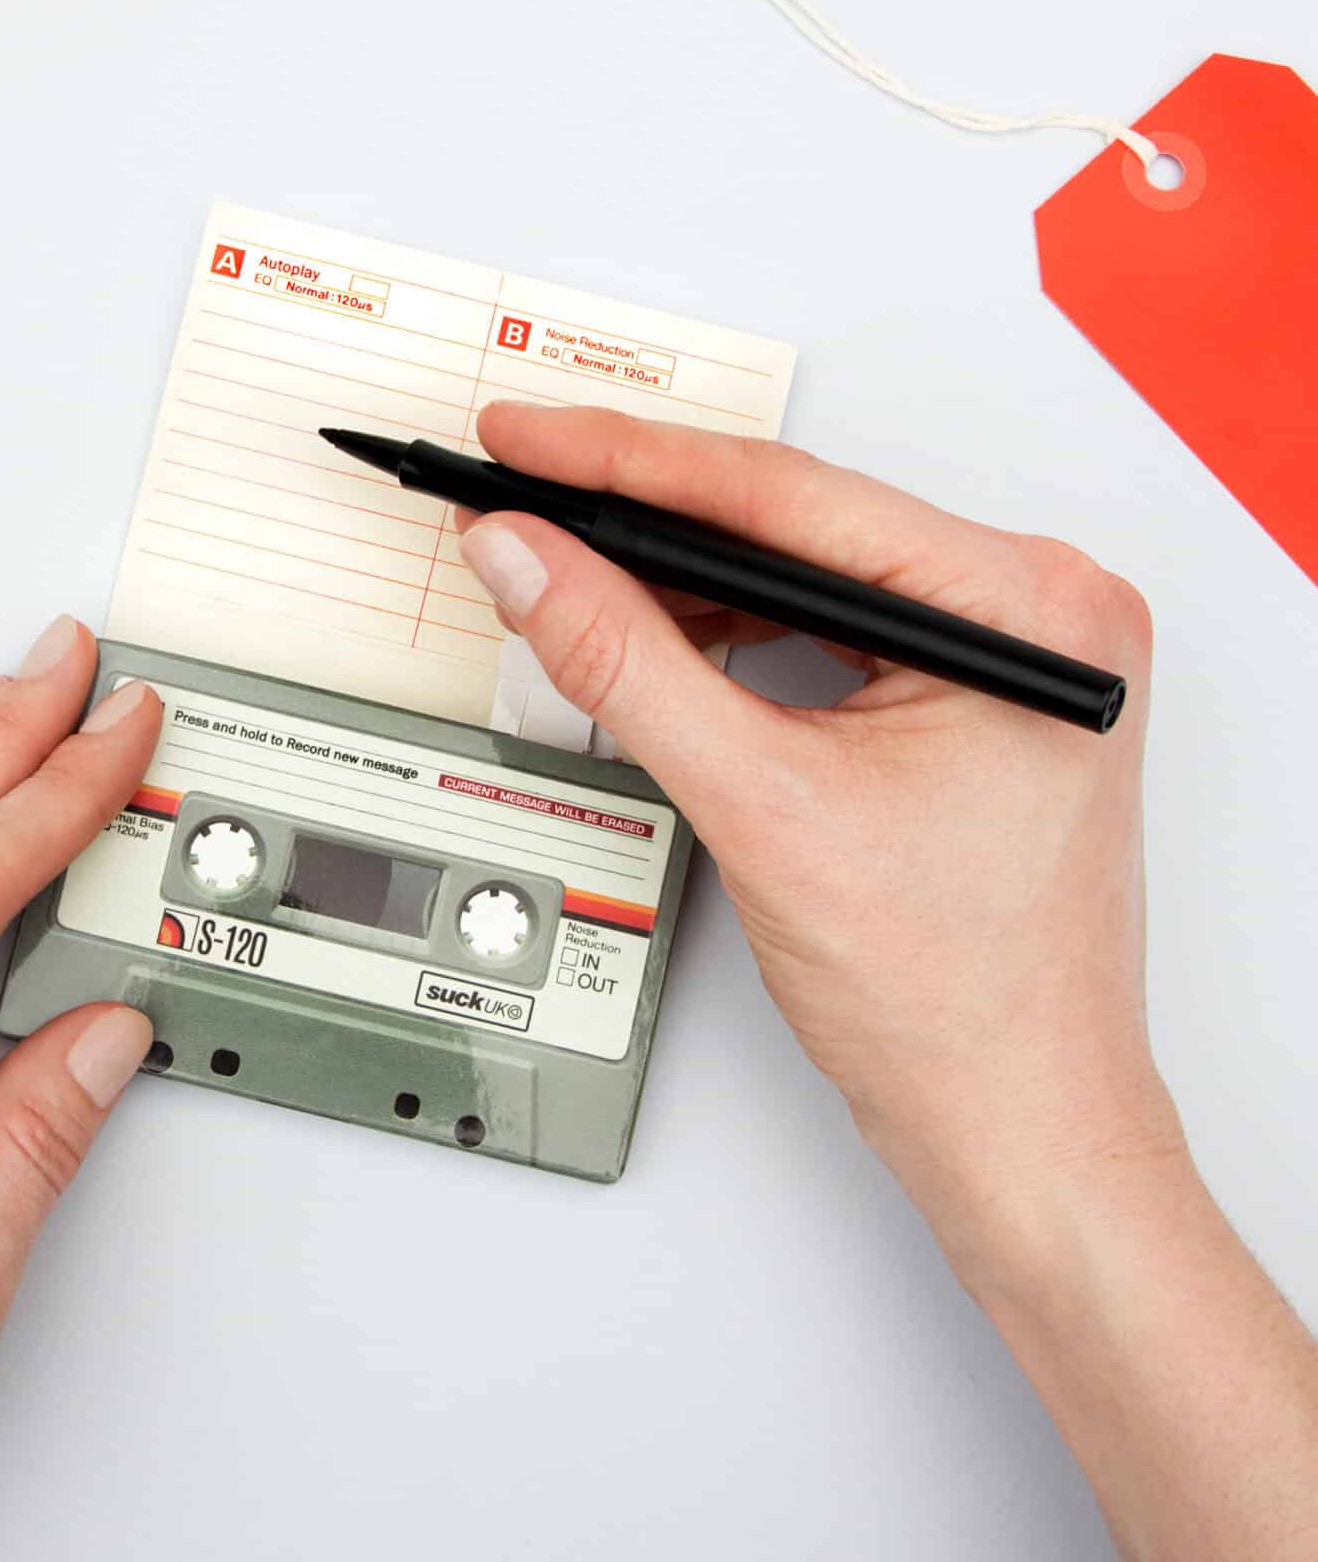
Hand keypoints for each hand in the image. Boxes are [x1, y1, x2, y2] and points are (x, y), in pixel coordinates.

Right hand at [455, 402, 1176, 1221]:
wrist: (1015, 1122)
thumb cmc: (955, 998)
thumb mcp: (759, 803)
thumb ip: (623, 662)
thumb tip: (530, 560)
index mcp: (1024, 606)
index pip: (786, 495)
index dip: (628, 462)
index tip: (530, 438)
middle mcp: (1036, 608)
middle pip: (796, 519)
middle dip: (645, 511)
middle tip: (526, 482)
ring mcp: (1006, 652)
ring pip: (804, 569)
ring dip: (682, 572)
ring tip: (565, 559)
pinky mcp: (971, 691)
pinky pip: (828, 622)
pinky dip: (733, 626)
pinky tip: (651, 626)